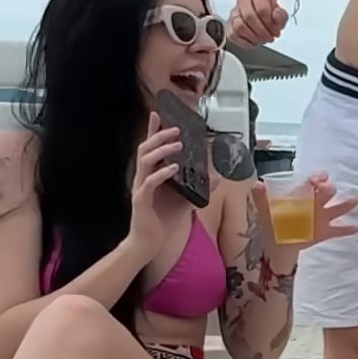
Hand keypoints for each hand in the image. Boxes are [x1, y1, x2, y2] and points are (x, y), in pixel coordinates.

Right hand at [127, 114, 190, 251]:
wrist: (147, 245)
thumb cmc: (162, 222)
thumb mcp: (186, 202)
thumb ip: (198, 189)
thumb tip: (217, 178)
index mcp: (150, 175)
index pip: (149, 148)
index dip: (152, 131)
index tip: (157, 114)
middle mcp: (142, 178)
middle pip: (145, 148)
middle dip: (159, 135)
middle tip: (176, 129)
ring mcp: (140, 188)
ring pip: (146, 161)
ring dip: (162, 150)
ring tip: (178, 145)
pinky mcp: (140, 201)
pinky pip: (149, 182)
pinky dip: (161, 173)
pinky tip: (173, 168)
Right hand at [228, 0, 287, 44]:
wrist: (256, 7)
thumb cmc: (268, 12)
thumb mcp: (280, 13)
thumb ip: (281, 16)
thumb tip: (276, 16)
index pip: (262, 9)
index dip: (270, 23)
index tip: (276, 31)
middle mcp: (242, 4)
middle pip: (249, 17)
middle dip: (262, 32)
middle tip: (270, 37)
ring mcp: (234, 15)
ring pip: (238, 26)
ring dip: (253, 37)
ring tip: (262, 40)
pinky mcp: (229, 26)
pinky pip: (232, 35)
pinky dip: (244, 42)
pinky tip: (253, 42)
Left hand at [253, 171, 357, 261]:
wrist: (278, 244)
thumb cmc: (274, 222)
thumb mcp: (265, 209)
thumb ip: (261, 197)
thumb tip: (257, 183)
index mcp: (302, 196)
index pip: (312, 183)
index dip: (316, 179)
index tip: (317, 179)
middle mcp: (315, 204)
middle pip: (327, 192)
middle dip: (328, 189)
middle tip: (328, 188)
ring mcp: (322, 218)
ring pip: (337, 208)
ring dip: (345, 204)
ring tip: (354, 200)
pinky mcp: (325, 232)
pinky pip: (339, 230)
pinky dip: (348, 229)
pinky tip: (357, 227)